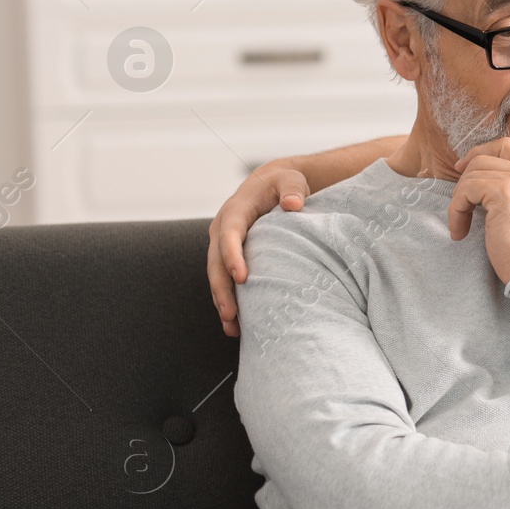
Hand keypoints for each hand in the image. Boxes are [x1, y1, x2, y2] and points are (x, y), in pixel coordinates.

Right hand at [208, 163, 311, 336]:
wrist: (271, 185)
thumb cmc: (283, 184)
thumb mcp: (290, 180)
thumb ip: (292, 189)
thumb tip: (293, 204)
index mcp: (234, 211)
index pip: (229, 234)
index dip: (232, 255)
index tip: (242, 277)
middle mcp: (222, 229)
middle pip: (216, 262)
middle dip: (222, 289)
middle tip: (231, 315)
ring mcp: (223, 245)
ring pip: (217, 276)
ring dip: (222, 301)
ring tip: (232, 328)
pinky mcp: (229, 257)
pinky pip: (225, 281)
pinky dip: (228, 301)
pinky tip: (237, 326)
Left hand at [449, 138, 509, 283]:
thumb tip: (476, 180)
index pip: (505, 146)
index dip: (479, 153)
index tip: (463, 171)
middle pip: (484, 157)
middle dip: (464, 179)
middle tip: (459, 204)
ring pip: (472, 173)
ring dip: (458, 200)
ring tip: (460, 225)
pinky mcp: (504, 194)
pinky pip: (466, 190)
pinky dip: (456, 210)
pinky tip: (460, 232)